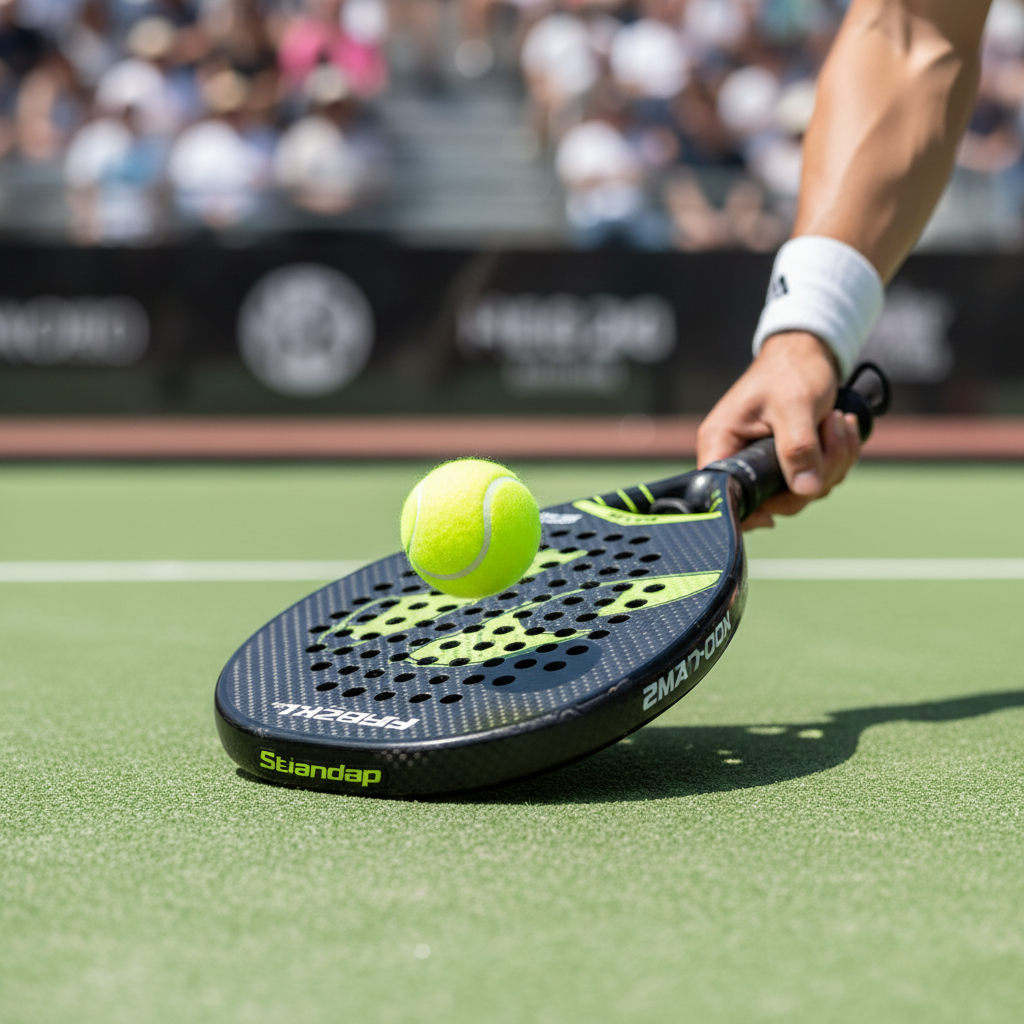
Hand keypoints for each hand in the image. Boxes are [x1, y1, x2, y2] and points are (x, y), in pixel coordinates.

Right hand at [696, 331, 862, 529]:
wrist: (807, 351)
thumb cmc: (790, 371)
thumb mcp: (795, 407)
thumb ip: (798, 449)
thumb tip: (805, 490)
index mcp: (721, 444)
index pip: (722, 494)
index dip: (750, 510)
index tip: (781, 506)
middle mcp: (737, 457)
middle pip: (774, 500)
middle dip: (814, 475)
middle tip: (830, 435)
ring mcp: (764, 462)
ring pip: (802, 491)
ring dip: (832, 462)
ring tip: (837, 421)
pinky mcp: (787, 462)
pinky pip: (815, 479)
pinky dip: (836, 458)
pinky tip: (839, 427)